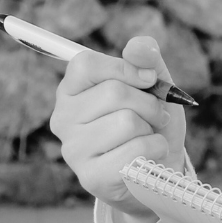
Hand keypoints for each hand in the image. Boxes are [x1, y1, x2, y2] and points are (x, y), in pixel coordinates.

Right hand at [49, 35, 187, 222]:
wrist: (159, 171)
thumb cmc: (151, 123)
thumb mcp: (153, 87)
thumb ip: (146, 60)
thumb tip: (140, 45)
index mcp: (71, 90)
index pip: (86, 64)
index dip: (125, 68)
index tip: (148, 80)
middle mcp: (62, 118)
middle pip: (114, 92)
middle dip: (148, 103)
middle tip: (154, 116)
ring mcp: (73, 150)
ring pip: (127, 122)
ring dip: (152, 128)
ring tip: (147, 136)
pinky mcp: (91, 177)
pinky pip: (136, 149)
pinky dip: (155, 149)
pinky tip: (148, 158)